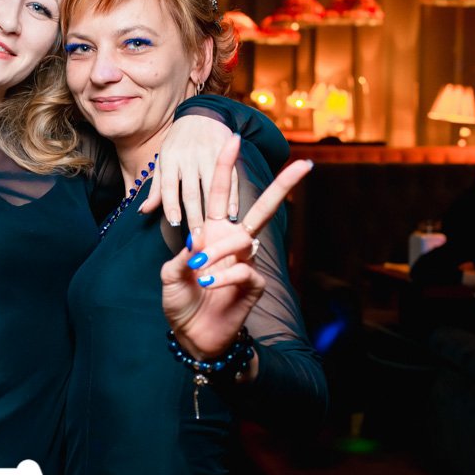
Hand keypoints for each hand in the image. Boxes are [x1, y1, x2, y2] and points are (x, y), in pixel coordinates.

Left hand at [140, 114, 239, 230]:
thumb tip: (143, 211)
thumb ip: (156, 188)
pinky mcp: (227, 153)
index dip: (171, 205)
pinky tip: (232, 214)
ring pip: (211, 188)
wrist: (202, 113)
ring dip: (214, 211)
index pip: (169, 186)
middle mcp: (189, 157)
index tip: (175, 224)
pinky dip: (233, 197)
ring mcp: (209, 154)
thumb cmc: (178, 143)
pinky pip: (231, 178)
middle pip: (191, 191)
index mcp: (170, 159)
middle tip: (197, 238)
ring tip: (214, 231)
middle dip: (194, 216)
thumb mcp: (163, 160)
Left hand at [161, 135, 310, 358]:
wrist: (193, 335)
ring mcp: (246, 263)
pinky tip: (210, 283)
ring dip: (217, 253)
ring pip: (245, 240)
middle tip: (304, 165)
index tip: (232, 138)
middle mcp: (233, 243)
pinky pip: (245, 270)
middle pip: (263, 209)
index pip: (221, 193)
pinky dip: (226, 275)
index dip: (225, 167)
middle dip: (283, 186)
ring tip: (198, 271)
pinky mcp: (253, 286)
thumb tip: (197, 246)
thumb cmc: (181, 302)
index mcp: (212, 232)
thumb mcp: (169, 276)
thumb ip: (180, 259)